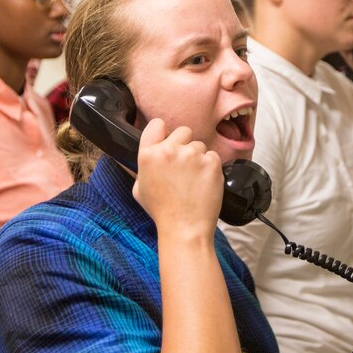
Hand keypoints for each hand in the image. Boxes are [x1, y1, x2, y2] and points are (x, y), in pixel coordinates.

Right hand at [132, 118, 221, 237]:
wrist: (185, 228)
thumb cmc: (162, 211)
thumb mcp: (139, 188)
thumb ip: (145, 166)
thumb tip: (151, 154)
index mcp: (148, 155)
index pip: (157, 124)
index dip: (164, 132)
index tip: (167, 141)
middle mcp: (169, 150)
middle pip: (183, 131)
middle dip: (184, 144)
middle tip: (184, 165)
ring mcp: (192, 155)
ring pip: (199, 145)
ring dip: (198, 158)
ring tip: (193, 180)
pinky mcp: (211, 162)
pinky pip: (213, 156)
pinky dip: (210, 167)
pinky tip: (203, 183)